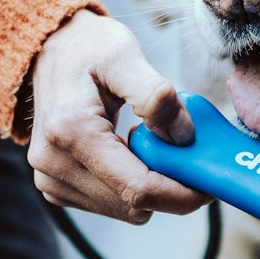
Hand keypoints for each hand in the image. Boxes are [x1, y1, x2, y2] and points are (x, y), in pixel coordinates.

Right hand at [27, 12, 207, 223]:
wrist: (49, 50)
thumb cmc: (87, 48)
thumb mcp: (125, 54)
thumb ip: (156, 96)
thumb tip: (183, 137)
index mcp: (70, 130)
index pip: (138, 188)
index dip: (182, 193)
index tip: (210, 182)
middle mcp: (53, 163)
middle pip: (134, 205)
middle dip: (168, 186)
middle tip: (183, 151)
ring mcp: (50, 179)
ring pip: (125, 210)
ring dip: (148, 184)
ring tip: (146, 142)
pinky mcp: (54, 186)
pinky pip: (110, 204)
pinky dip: (129, 184)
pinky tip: (126, 152)